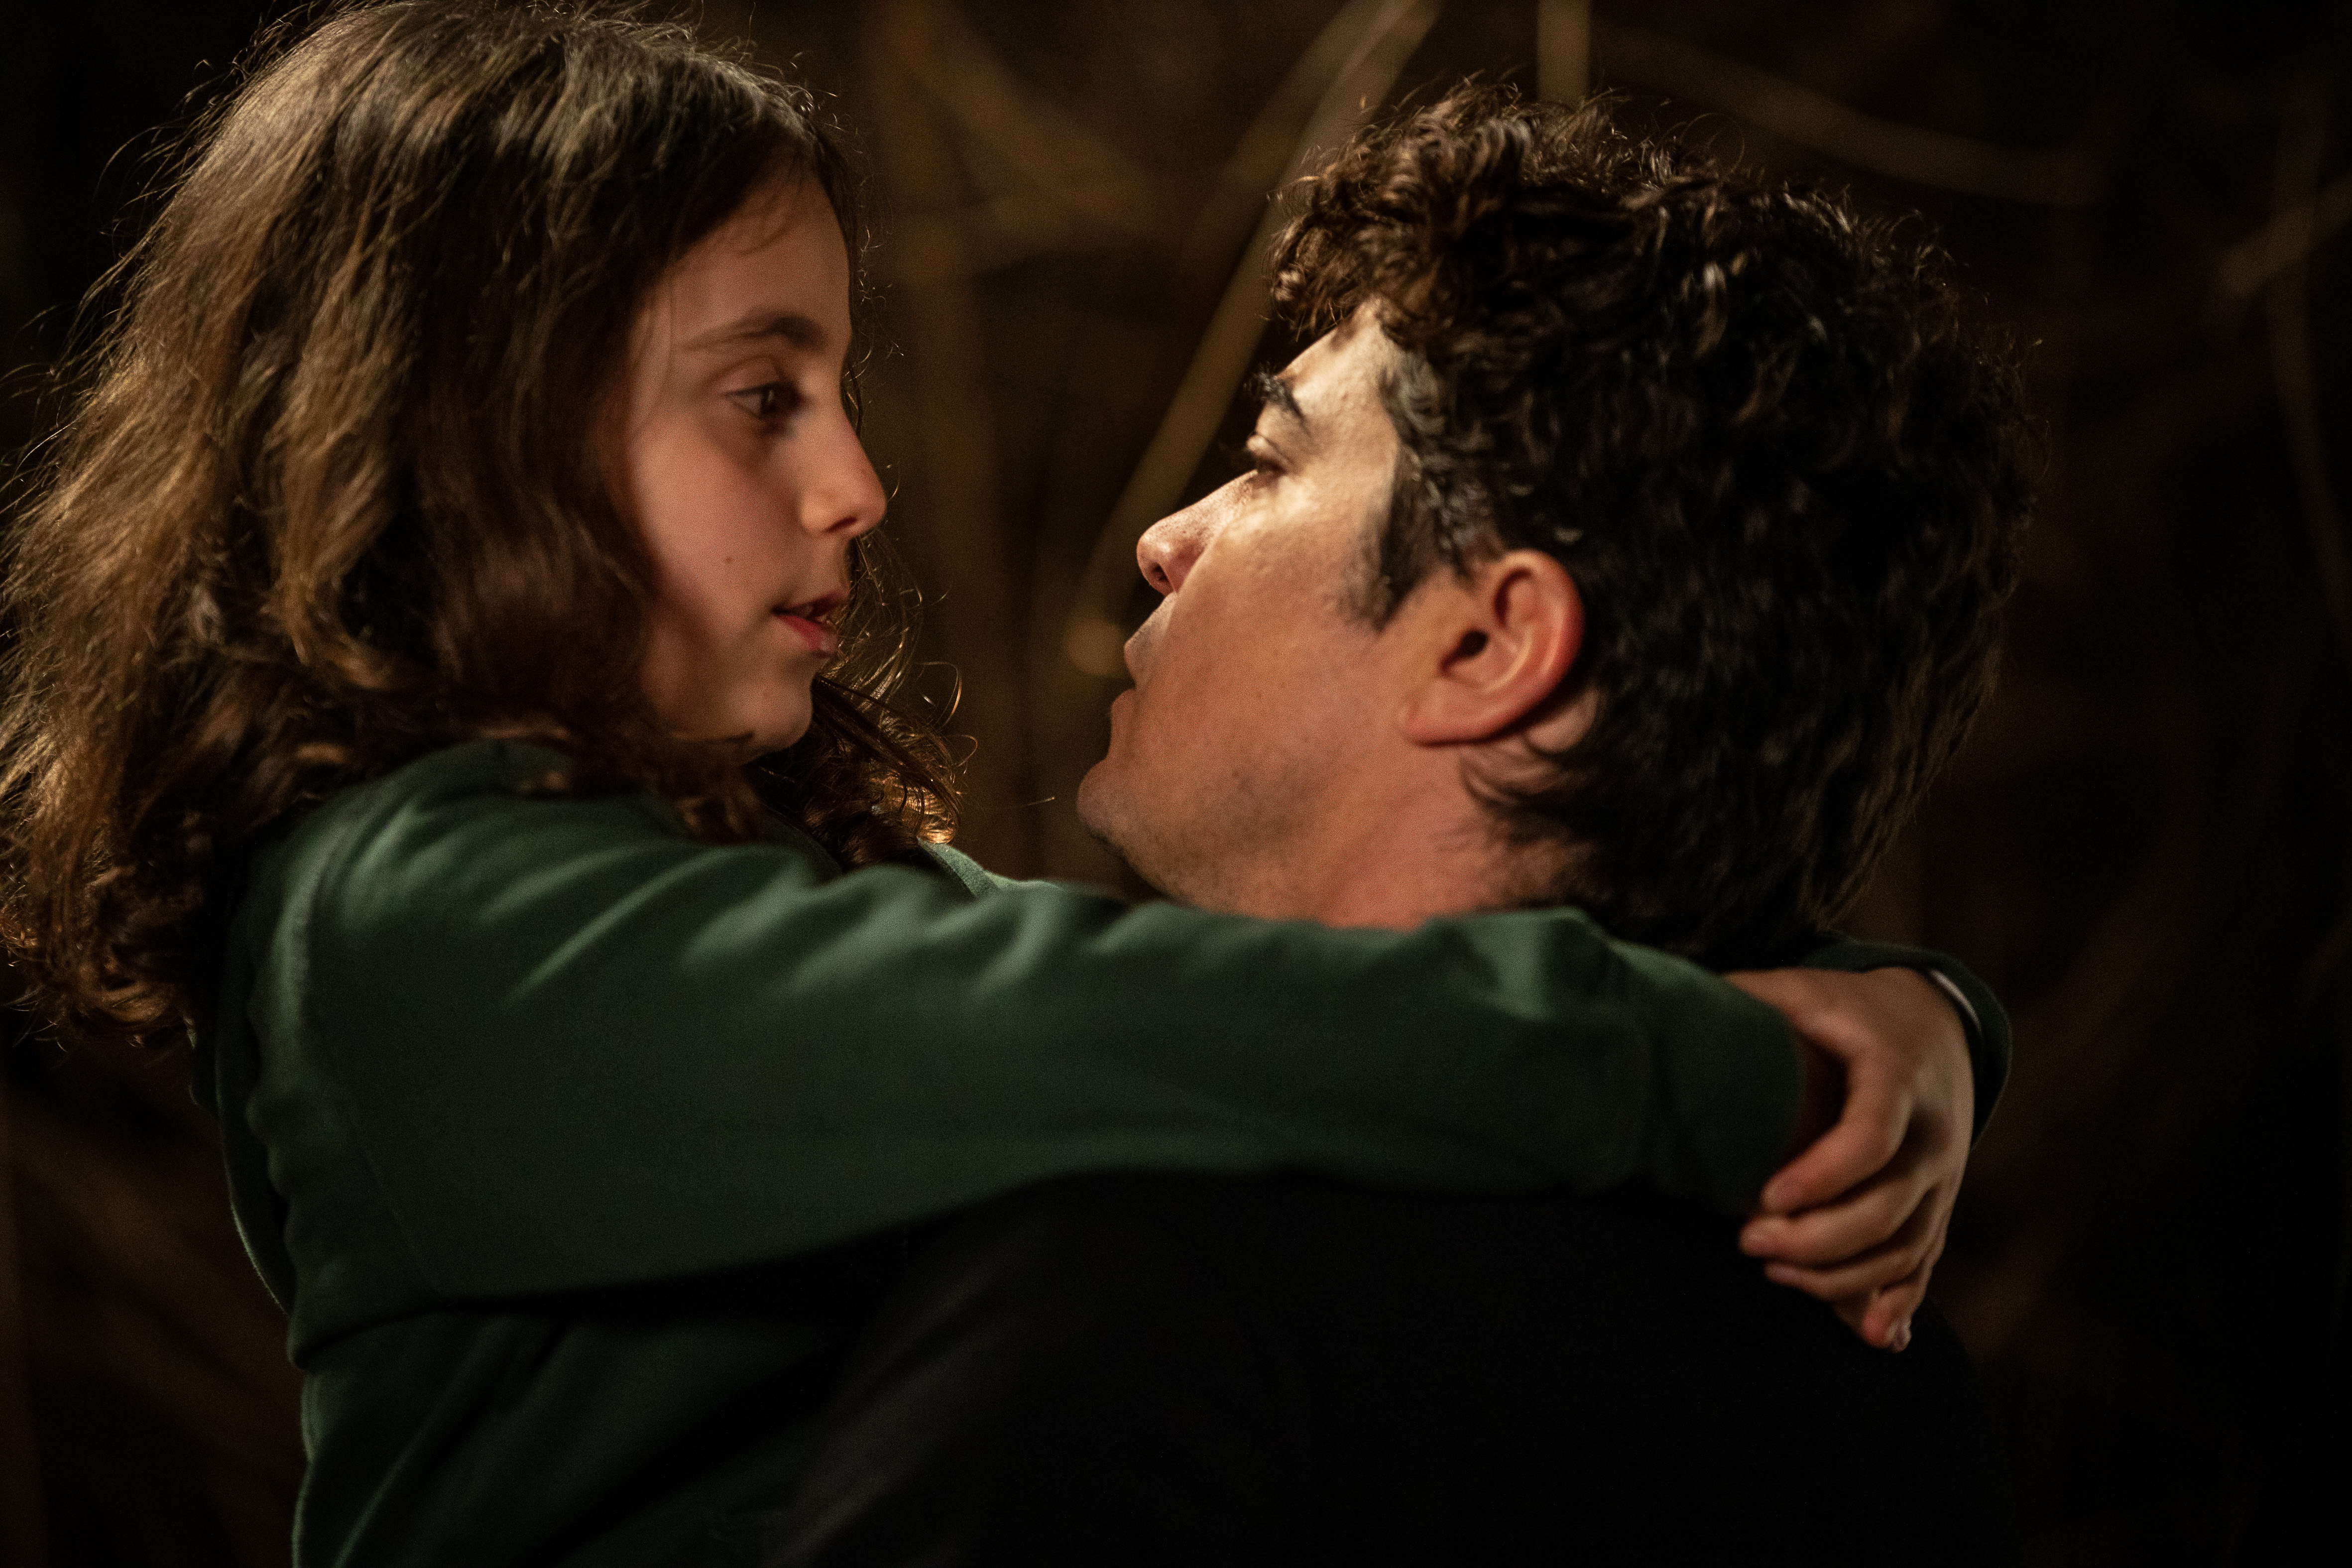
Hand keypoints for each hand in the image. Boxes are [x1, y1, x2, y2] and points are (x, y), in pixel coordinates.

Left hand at [1721, 967, 1973, 1352]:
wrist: (1935, 1026)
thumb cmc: (1850, 1010)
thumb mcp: (1805, 992)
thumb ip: (1748, 996)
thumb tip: (1669, 1002)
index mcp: (1896, 1074)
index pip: (1873, 1137)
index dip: (1823, 1174)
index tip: (1765, 1197)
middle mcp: (1932, 1133)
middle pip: (1888, 1207)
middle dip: (1818, 1237)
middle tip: (1746, 1239)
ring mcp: (1942, 1177)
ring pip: (1904, 1247)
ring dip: (1841, 1274)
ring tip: (1773, 1270)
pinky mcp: (1938, 1206)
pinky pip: (1925, 1264)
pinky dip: (1901, 1303)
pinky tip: (1873, 1337)